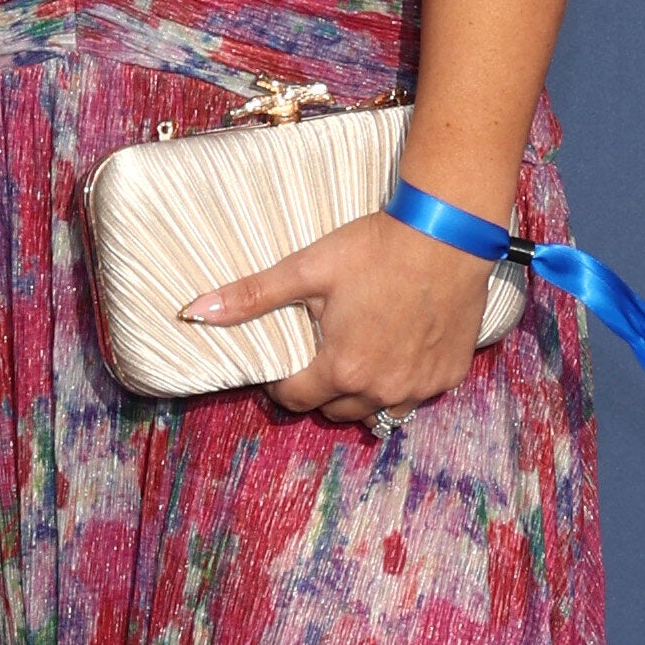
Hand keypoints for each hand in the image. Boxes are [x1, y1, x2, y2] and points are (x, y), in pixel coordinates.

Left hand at [187, 206, 494, 428]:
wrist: (447, 233)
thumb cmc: (375, 249)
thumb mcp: (307, 269)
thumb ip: (252, 296)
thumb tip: (194, 312)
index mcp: (342, 369)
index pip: (296, 399)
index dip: (281, 384)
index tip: (281, 366)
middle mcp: (382, 389)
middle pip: (335, 410)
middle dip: (321, 390)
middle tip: (320, 355)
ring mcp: (420, 387)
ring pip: (379, 411)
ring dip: (362, 395)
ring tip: (357, 359)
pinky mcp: (449, 375)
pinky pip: (417, 395)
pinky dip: (403, 383)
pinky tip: (399, 351)